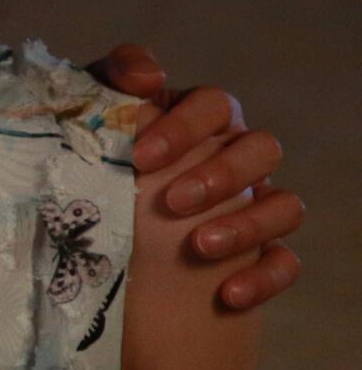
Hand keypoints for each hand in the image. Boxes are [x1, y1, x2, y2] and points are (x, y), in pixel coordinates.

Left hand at [89, 44, 302, 309]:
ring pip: (284, 205)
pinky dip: (264, 277)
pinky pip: (285, 264)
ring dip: (247, 225)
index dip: (185, 126)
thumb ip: (111, 82)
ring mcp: (254, 208)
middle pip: (260, 149)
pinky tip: (227, 293)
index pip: (213, 105)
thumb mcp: (85, 122)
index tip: (141, 157)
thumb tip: (151, 76)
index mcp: (200, 122)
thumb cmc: (88, 170)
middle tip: (172, 201)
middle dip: (221, 174)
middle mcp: (236, 159)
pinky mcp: (259, 258)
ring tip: (199, 245)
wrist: (84, 246)